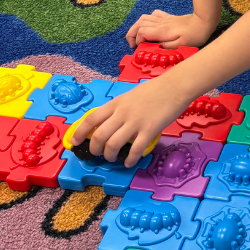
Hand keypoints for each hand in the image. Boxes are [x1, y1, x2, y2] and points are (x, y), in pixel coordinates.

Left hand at [68, 81, 193, 166]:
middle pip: (99, 135)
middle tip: (96, 154)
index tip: (75, 141)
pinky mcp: (149, 130)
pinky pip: (135, 149)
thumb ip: (117, 109)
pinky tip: (129, 162)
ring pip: (114, 144)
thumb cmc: (153, 91)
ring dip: (110, 156)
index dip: (80, 132)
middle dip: (94, 149)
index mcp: (115, 104)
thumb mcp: (128, 96)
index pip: (91, 119)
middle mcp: (122, 113)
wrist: (174, 87)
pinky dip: (129, 159)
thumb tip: (107, 122)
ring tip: (112, 159)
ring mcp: (135, 122)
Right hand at [127, 9, 214, 49]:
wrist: (203, 21)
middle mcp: (160, 24)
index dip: (137, 41)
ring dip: (136, 27)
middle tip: (132, 44)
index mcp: (162, 31)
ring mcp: (163, 19)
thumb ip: (165, 47)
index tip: (139, 48)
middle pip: (138, 24)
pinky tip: (149, 26)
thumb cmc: (194, 35)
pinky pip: (153, 15)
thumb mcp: (181, 46)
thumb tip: (154, 48)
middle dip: (131, 34)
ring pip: (143, 18)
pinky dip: (147, 20)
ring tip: (137, 36)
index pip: (141, 33)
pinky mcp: (168, 18)